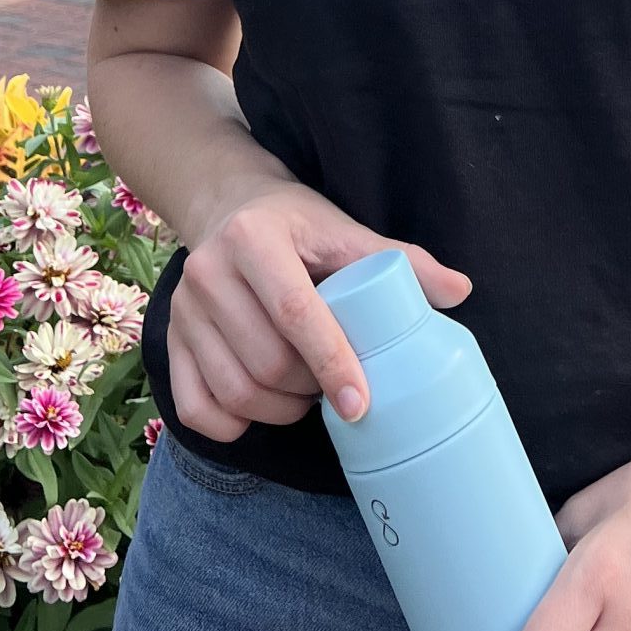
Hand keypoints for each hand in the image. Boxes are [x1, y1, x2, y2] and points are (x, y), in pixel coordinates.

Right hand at [167, 183, 470, 441]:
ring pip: (234, 391)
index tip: (360, 402)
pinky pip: (195, 408)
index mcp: (255, 240)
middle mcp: (208, 273)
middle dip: (310, 389)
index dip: (332, 362)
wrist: (226, 206)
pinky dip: (233, 424)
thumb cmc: (296, 223)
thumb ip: (400, 260)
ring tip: (307, 393)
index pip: (295, 313)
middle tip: (337, 384)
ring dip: (280, 410)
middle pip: (266, 362)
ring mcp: (182, 311)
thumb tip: (461, 291)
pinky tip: (263, 409)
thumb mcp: (344, 230)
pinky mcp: (168, 341)